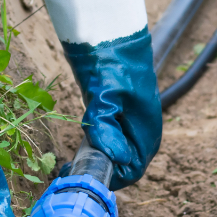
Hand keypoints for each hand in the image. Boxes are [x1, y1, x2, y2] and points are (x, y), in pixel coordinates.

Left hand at [64, 29, 162, 190]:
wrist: (113, 39)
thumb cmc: (114, 65)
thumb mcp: (106, 96)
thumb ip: (105, 127)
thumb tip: (114, 157)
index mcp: (147, 134)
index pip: (132, 172)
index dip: (109, 178)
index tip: (82, 176)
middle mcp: (143, 134)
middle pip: (124, 166)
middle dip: (100, 171)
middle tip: (69, 171)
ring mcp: (133, 126)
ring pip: (117, 155)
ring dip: (97, 160)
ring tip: (69, 163)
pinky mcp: (121, 118)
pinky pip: (111, 142)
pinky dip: (97, 147)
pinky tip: (78, 146)